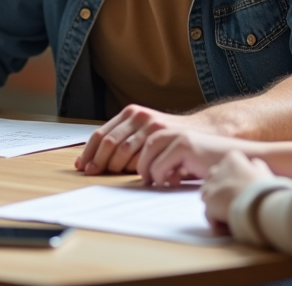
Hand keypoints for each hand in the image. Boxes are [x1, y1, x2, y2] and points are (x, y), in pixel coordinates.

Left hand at [75, 104, 216, 175]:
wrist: (208, 136)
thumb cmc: (173, 141)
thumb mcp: (146, 134)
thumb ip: (125, 142)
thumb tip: (94, 162)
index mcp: (132, 113)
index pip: (101, 133)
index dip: (89, 151)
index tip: (82, 166)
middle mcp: (140, 116)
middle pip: (108, 142)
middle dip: (98, 161)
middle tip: (94, 175)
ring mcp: (155, 126)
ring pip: (123, 151)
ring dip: (118, 168)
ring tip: (119, 177)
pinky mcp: (169, 137)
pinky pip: (144, 159)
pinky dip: (140, 171)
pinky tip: (144, 177)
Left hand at [138, 130, 258, 186]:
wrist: (244, 159)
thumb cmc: (219, 166)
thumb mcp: (192, 162)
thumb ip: (174, 164)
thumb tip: (154, 178)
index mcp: (177, 133)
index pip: (150, 143)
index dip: (144, 159)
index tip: (147, 178)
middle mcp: (176, 132)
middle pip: (147, 146)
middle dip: (142, 165)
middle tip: (147, 182)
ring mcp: (181, 138)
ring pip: (150, 156)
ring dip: (150, 173)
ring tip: (160, 184)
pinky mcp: (186, 147)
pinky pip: (160, 166)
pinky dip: (161, 178)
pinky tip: (175, 182)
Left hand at [201, 151, 273, 230]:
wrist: (261, 204)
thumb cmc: (265, 189)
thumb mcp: (264, 172)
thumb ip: (256, 166)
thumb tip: (253, 164)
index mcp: (232, 158)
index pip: (226, 165)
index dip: (233, 178)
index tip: (242, 187)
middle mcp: (218, 169)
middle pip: (214, 178)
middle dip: (221, 189)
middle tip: (234, 200)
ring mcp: (211, 186)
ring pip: (207, 195)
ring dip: (216, 204)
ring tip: (229, 213)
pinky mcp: (209, 203)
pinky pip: (208, 212)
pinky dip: (215, 219)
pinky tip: (225, 225)